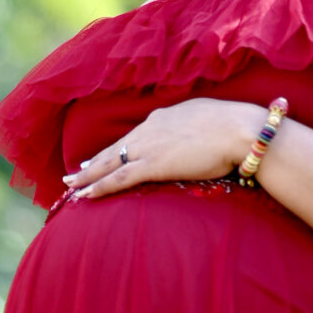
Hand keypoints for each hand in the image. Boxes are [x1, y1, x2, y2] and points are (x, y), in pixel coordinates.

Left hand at [64, 98, 262, 199]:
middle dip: (93, 162)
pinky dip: (99, 186)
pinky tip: (86, 194)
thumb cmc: (233, 126)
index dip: (115, 149)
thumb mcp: (205, 119)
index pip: (132, 137)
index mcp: (162, 118)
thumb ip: (190, 127)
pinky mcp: (152, 165)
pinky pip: (118, 178)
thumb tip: (191, 135)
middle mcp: (148, 130)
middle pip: (114, 149)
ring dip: (88, 176)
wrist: (239, 130)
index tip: (102, 157)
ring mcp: (148, 147)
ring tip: (72, 185)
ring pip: (109, 163)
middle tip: (76, 173)